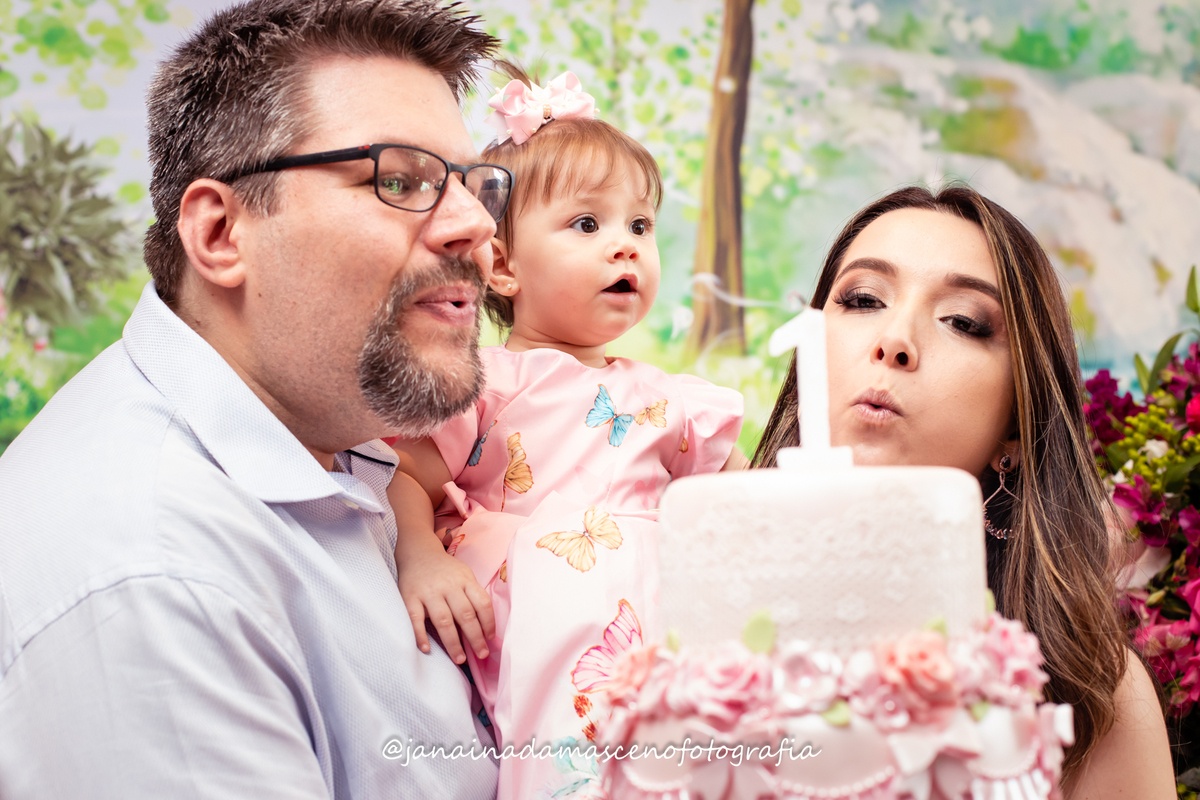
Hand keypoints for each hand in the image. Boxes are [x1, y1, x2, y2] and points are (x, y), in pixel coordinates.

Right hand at [397, 534, 494, 664]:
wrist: (417, 552)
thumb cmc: (445, 570)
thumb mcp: (464, 575)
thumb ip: (472, 596)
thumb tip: (485, 626)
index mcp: (465, 580)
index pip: (482, 603)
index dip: (489, 623)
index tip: (491, 639)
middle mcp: (448, 586)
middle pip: (465, 614)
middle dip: (475, 638)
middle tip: (482, 655)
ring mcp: (428, 592)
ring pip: (443, 620)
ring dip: (453, 642)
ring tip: (460, 659)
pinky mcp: (410, 597)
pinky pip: (415, 619)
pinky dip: (420, 635)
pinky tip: (427, 649)